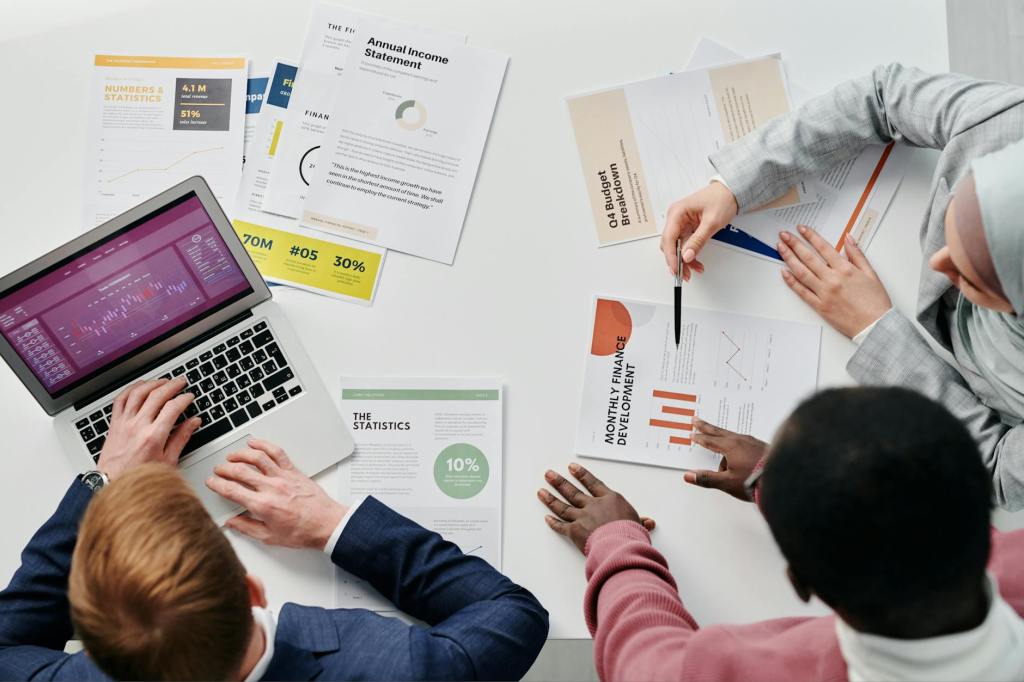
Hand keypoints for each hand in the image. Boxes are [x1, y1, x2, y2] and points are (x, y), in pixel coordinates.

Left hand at [97, 377, 199, 479]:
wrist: (112, 483)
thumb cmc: (140, 475)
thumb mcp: (168, 460)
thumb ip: (181, 438)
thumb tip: (193, 423)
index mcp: (153, 437)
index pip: (172, 408)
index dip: (184, 399)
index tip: (189, 397)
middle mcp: (138, 426)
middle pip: (156, 396)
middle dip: (172, 385)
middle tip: (181, 382)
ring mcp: (124, 423)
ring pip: (138, 393)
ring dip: (153, 383)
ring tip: (163, 381)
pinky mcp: (114, 423)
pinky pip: (121, 399)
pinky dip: (131, 389)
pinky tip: (140, 386)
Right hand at [206, 438, 346, 549]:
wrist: (327, 524)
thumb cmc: (302, 532)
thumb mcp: (270, 537)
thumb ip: (247, 528)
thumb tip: (232, 522)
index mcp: (262, 506)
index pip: (232, 490)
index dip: (217, 484)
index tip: (211, 482)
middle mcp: (271, 488)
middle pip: (240, 471)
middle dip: (224, 469)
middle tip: (218, 470)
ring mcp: (283, 477)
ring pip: (257, 458)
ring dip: (240, 454)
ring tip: (231, 456)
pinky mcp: (294, 471)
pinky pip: (277, 453)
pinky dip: (264, 445)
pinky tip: (255, 443)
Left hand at [537, 463, 654, 553]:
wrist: (621, 543)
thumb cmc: (631, 533)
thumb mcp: (639, 524)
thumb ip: (640, 522)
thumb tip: (648, 523)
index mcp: (609, 499)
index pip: (593, 483)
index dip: (582, 475)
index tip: (572, 467)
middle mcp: (593, 505)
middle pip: (573, 492)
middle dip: (560, 482)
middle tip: (549, 475)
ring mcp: (582, 517)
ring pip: (563, 506)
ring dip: (551, 498)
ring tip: (541, 491)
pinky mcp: (575, 531)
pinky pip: (561, 526)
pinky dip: (553, 523)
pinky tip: (547, 518)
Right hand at [660, 181, 737, 279]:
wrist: (731, 192)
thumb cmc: (722, 199)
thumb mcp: (711, 222)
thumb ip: (698, 240)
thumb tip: (686, 255)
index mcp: (677, 212)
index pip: (668, 238)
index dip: (671, 256)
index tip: (676, 269)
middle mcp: (675, 217)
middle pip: (670, 244)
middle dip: (677, 261)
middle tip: (685, 274)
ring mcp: (680, 222)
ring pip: (676, 246)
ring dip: (683, 259)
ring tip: (695, 269)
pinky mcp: (686, 227)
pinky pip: (683, 244)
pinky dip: (688, 253)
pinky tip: (695, 261)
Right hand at [685, 419, 766, 500]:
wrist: (783, 479)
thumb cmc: (755, 481)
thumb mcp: (727, 482)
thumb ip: (707, 478)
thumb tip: (689, 476)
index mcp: (731, 447)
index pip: (710, 440)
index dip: (699, 438)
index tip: (692, 434)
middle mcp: (742, 441)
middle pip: (719, 431)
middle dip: (707, 427)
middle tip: (697, 420)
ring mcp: (753, 442)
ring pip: (732, 437)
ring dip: (722, 436)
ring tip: (718, 443)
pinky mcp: (762, 446)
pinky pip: (744, 442)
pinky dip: (736, 442)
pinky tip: (738, 451)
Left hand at [778, 226, 891, 337]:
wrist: (875, 325)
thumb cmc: (875, 301)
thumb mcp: (871, 273)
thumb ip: (857, 254)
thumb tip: (848, 238)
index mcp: (846, 269)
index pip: (824, 248)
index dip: (810, 236)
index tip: (801, 229)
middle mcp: (832, 279)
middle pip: (808, 257)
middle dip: (794, 244)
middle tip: (783, 235)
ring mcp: (824, 293)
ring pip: (802, 272)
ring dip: (789, 259)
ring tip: (780, 249)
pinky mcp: (819, 306)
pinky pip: (802, 292)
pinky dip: (791, 281)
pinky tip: (784, 272)